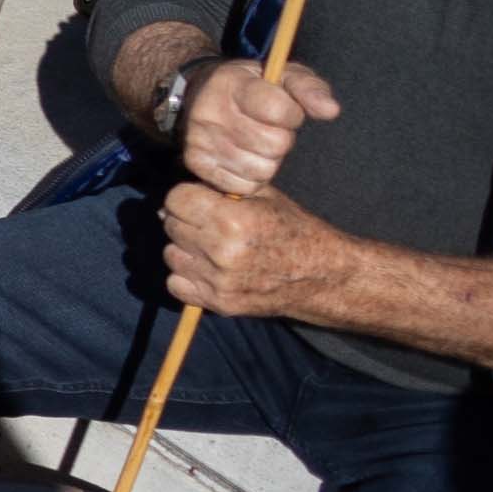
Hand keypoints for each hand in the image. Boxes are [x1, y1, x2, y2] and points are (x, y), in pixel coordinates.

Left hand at [158, 179, 353, 323]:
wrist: (320, 276)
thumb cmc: (292, 230)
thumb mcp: (263, 196)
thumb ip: (220, 188)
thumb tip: (176, 195)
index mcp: (232, 219)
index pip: (176, 199)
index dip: (186, 196)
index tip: (199, 199)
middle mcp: (221, 252)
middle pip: (171, 226)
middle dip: (185, 220)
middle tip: (210, 223)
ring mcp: (218, 281)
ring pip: (171, 255)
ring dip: (185, 248)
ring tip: (211, 246)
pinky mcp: (218, 303)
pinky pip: (175, 284)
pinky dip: (186, 275)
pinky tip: (207, 268)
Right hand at [176, 55, 341, 197]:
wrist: (198, 93)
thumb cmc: (251, 86)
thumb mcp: (282, 76)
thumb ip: (310, 88)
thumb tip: (331, 110)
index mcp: (232, 84)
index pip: (278, 110)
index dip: (292, 114)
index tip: (284, 109)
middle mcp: (210, 112)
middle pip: (274, 144)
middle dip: (280, 138)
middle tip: (266, 127)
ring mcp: (200, 140)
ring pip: (261, 169)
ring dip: (267, 160)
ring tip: (254, 143)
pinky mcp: (197, 164)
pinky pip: (243, 186)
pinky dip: (250, 177)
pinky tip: (242, 158)